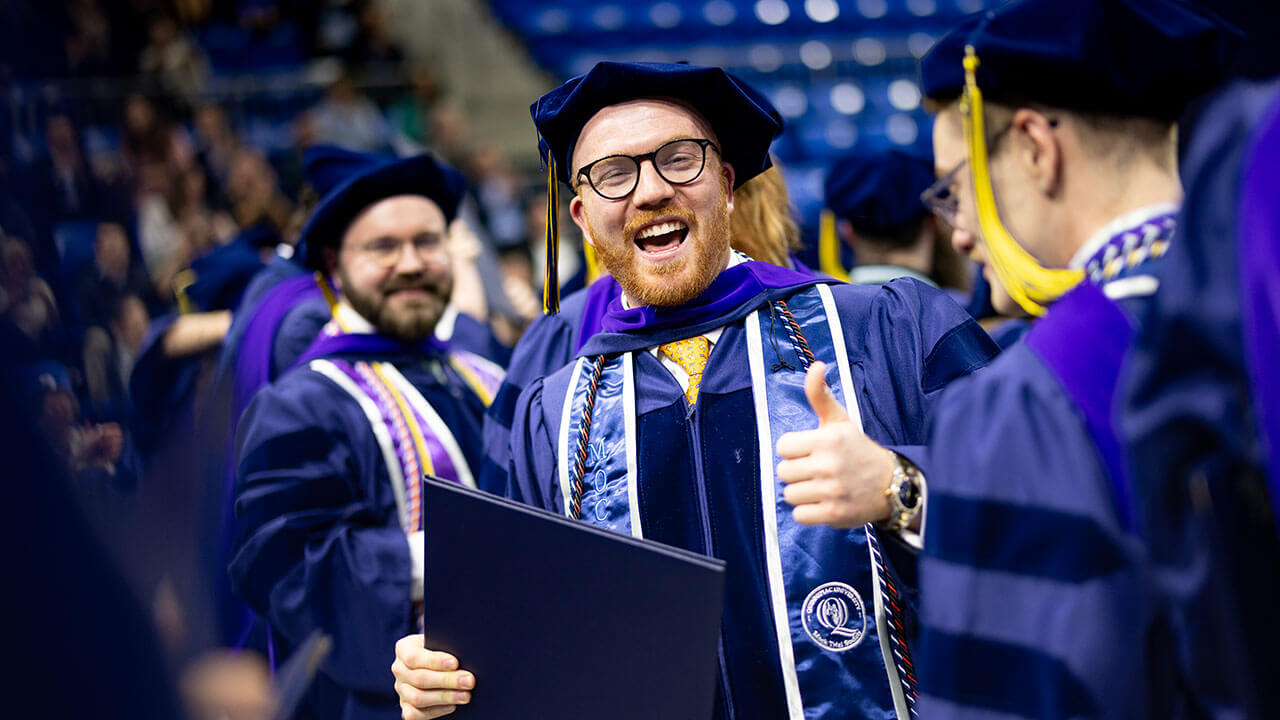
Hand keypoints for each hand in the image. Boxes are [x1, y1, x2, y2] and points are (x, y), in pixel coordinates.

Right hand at [392, 634, 474, 718]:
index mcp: (404, 648)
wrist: (436, 663)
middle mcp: (399, 669)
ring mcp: (401, 690)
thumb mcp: (441, 640)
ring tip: (465, 695)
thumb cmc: (442, 648)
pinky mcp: (406, 707)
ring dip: (445, 697)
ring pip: (418, 698)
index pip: (414, 657)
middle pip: (419, 678)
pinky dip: (435, 711)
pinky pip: (415, 714)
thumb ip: (447, 645)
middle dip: (447, 680)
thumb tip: (465, 653)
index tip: (455, 663)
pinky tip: (452, 706)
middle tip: (469, 681)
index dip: (435, 661)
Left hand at [775, 362, 894, 527]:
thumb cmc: (856, 449)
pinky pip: (800, 515)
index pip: (783, 447)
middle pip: (783, 472)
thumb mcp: (839, 420)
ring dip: (802, 493)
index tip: (811, 452)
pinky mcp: (835, 514)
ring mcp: (832, 491)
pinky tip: (824, 502)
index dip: (794, 450)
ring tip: (822, 487)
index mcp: (827, 439)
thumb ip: (820, 394)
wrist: (891, 484)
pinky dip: (809, 512)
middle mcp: (829, 464)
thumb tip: (816, 364)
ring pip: (790, 495)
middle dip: (797, 472)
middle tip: (818, 471)